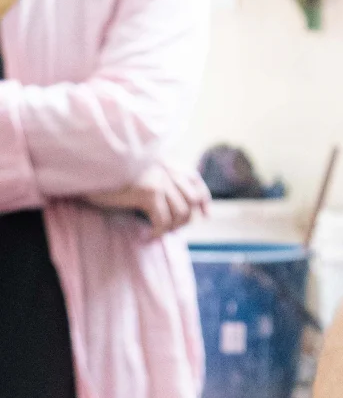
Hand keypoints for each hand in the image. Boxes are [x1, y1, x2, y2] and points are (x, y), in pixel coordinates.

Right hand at [86, 160, 211, 236]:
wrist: (84, 164)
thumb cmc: (103, 170)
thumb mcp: (133, 170)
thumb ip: (153, 178)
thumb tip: (167, 201)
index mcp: (164, 161)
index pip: (195, 180)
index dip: (203, 199)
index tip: (204, 215)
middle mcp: (166, 168)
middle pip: (192, 201)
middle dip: (185, 219)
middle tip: (168, 229)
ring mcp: (159, 179)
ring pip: (181, 213)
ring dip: (170, 228)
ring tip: (155, 233)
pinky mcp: (148, 192)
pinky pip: (162, 221)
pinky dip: (156, 233)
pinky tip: (145, 237)